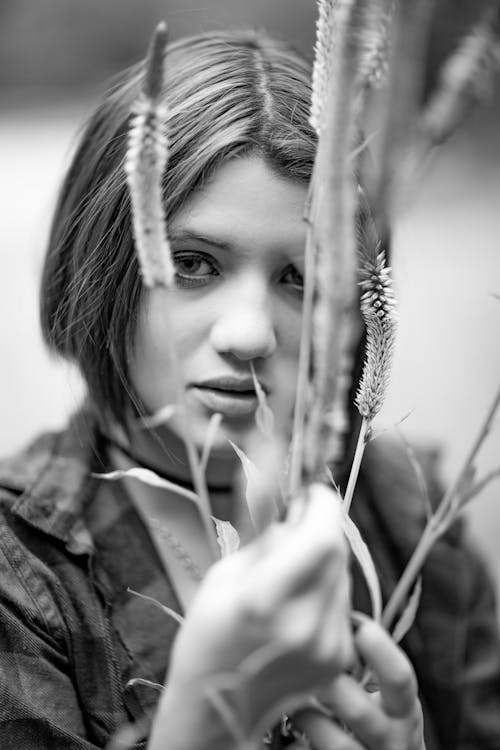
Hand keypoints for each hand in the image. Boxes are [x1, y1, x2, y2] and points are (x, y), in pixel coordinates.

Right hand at [148, 483, 352, 748]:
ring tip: (292, 569)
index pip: (321, 536)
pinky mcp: (337, 658)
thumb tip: (298, 508)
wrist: (216, 710)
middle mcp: (304, 624)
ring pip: (342, 576)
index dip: (322, 505)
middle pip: (336, 552)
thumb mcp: (224, 575)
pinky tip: (298, 601)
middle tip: (300, 520)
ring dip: (324, 559)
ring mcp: (326, 646)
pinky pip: (342, 603)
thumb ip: (268, 540)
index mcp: (265, 600)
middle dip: (322, 527)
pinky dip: (325, 590)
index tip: (310, 493)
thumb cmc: (207, 634)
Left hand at [294, 618, 424, 749]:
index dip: (378, 649)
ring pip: (335, 742)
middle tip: (308, 663)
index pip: (399, 677)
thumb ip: (372, 666)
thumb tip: (336, 614)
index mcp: (405, 710)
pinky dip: (296, 746)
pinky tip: (285, 732)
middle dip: (330, 685)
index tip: (354, 624)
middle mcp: (392, 739)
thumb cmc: (384, 722)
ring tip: (292, 698)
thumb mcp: (391, 697)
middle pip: (360, 712)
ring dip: (307, 716)